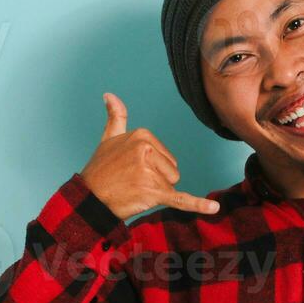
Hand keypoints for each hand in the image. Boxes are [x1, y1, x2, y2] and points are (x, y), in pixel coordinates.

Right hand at [79, 93, 220, 218]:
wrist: (89, 198)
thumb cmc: (100, 170)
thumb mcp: (108, 138)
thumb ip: (116, 116)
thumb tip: (109, 94)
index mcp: (142, 135)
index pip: (166, 156)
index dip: (152, 166)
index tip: (130, 168)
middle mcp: (147, 150)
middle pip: (172, 170)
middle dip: (156, 180)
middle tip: (131, 181)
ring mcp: (151, 171)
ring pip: (171, 185)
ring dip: (156, 192)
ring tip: (134, 189)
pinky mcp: (155, 192)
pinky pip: (182, 199)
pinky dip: (198, 205)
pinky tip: (214, 208)